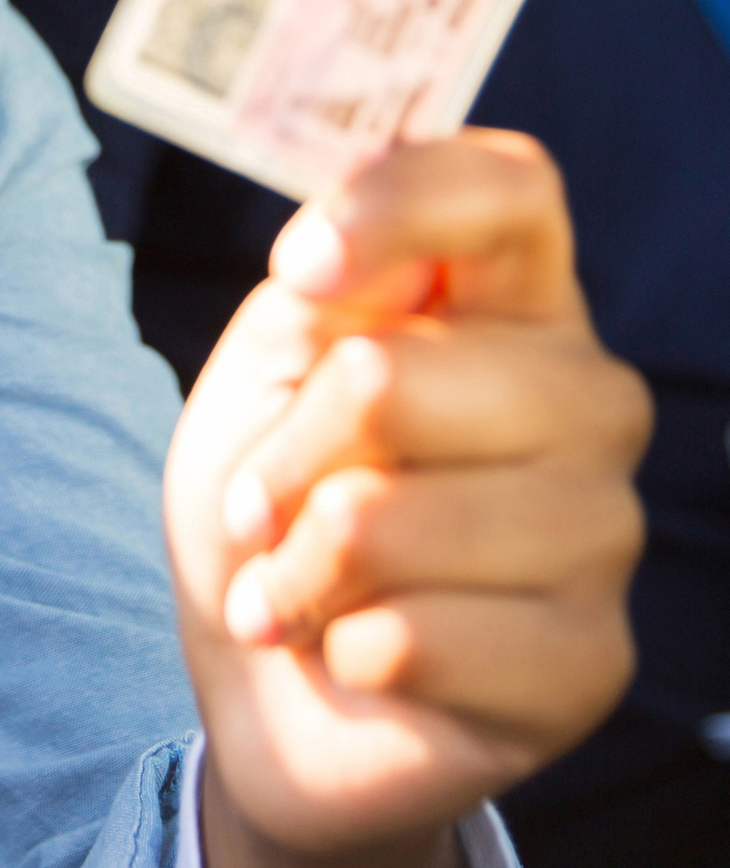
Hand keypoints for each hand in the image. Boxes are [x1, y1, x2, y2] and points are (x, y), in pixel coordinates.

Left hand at [162, 131, 648, 867]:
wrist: (267, 680)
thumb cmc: (276, 496)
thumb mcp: (271, 368)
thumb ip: (321, 293)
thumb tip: (335, 250)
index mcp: (514, 298)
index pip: (511, 187)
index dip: (396, 205)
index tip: (297, 269)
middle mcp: (587, 398)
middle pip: (396, 374)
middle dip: (285, 455)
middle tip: (262, 506)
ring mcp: (605, 530)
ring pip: (392, 518)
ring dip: (299, 567)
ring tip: (295, 587)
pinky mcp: (592, 661)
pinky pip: (419, 638)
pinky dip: (343, 648)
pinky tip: (354, 652)